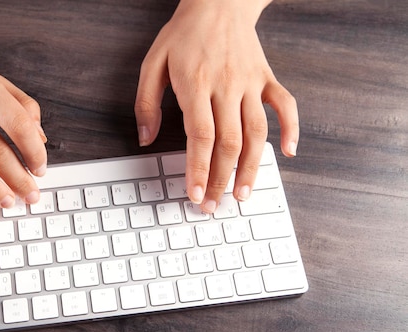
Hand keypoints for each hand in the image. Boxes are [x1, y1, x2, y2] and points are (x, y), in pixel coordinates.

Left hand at [135, 0, 298, 212]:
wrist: (219, 1)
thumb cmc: (183, 34)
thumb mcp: (153, 63)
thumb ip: (146, 103)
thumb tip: (146, 139)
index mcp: (196, 84)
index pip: (200, 136)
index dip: (199, 169)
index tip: (195, 194)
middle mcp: (227, 86)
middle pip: (229, 142)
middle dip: (221, 179)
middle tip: (213, 204)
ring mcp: (250, 83)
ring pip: (257, 133)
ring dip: (252, 168)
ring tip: (243, 195)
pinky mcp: (266, 78)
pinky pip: (285, 105)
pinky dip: (291, 129)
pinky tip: (289, 153)